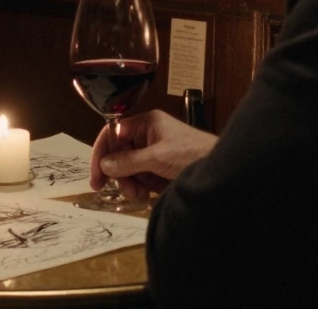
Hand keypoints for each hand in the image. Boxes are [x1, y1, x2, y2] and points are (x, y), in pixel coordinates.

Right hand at [90, 110, 217, 198]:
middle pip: (119, 154)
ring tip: (142, 195)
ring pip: (128, 169)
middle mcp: (148, 134)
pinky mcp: (160, 167)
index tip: (97, 177)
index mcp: (147, 123)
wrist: (221, 171)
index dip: (101, 154)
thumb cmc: (195, 154)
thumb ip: (128, 161)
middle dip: (120, 174)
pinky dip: (142, 188)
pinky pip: (141, 178)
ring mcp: (154, 151)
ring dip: (131, 184)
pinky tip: (150, 194)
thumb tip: (105, 164)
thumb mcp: (157, 158)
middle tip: (128, 190)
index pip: (112, 134)